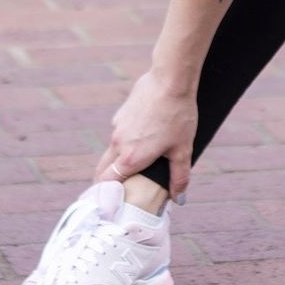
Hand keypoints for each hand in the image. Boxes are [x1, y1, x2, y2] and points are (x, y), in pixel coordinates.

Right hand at [93, 68, 197, 200]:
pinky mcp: (121, 114)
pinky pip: (120, 134)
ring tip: (135, 165)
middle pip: (102, 170)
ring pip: (112, 151)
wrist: (170, 80)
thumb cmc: (178, 115)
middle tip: (115, 192)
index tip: (109, 205)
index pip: (106, 184)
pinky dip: (126, 141)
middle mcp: (118, 144)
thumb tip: (178, 198)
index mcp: (130, 158)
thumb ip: (179, 177)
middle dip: (105, 183)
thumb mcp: (183, 149)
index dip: (105, 197)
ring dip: (118, 161)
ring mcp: (117, 127)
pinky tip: (145, 136)